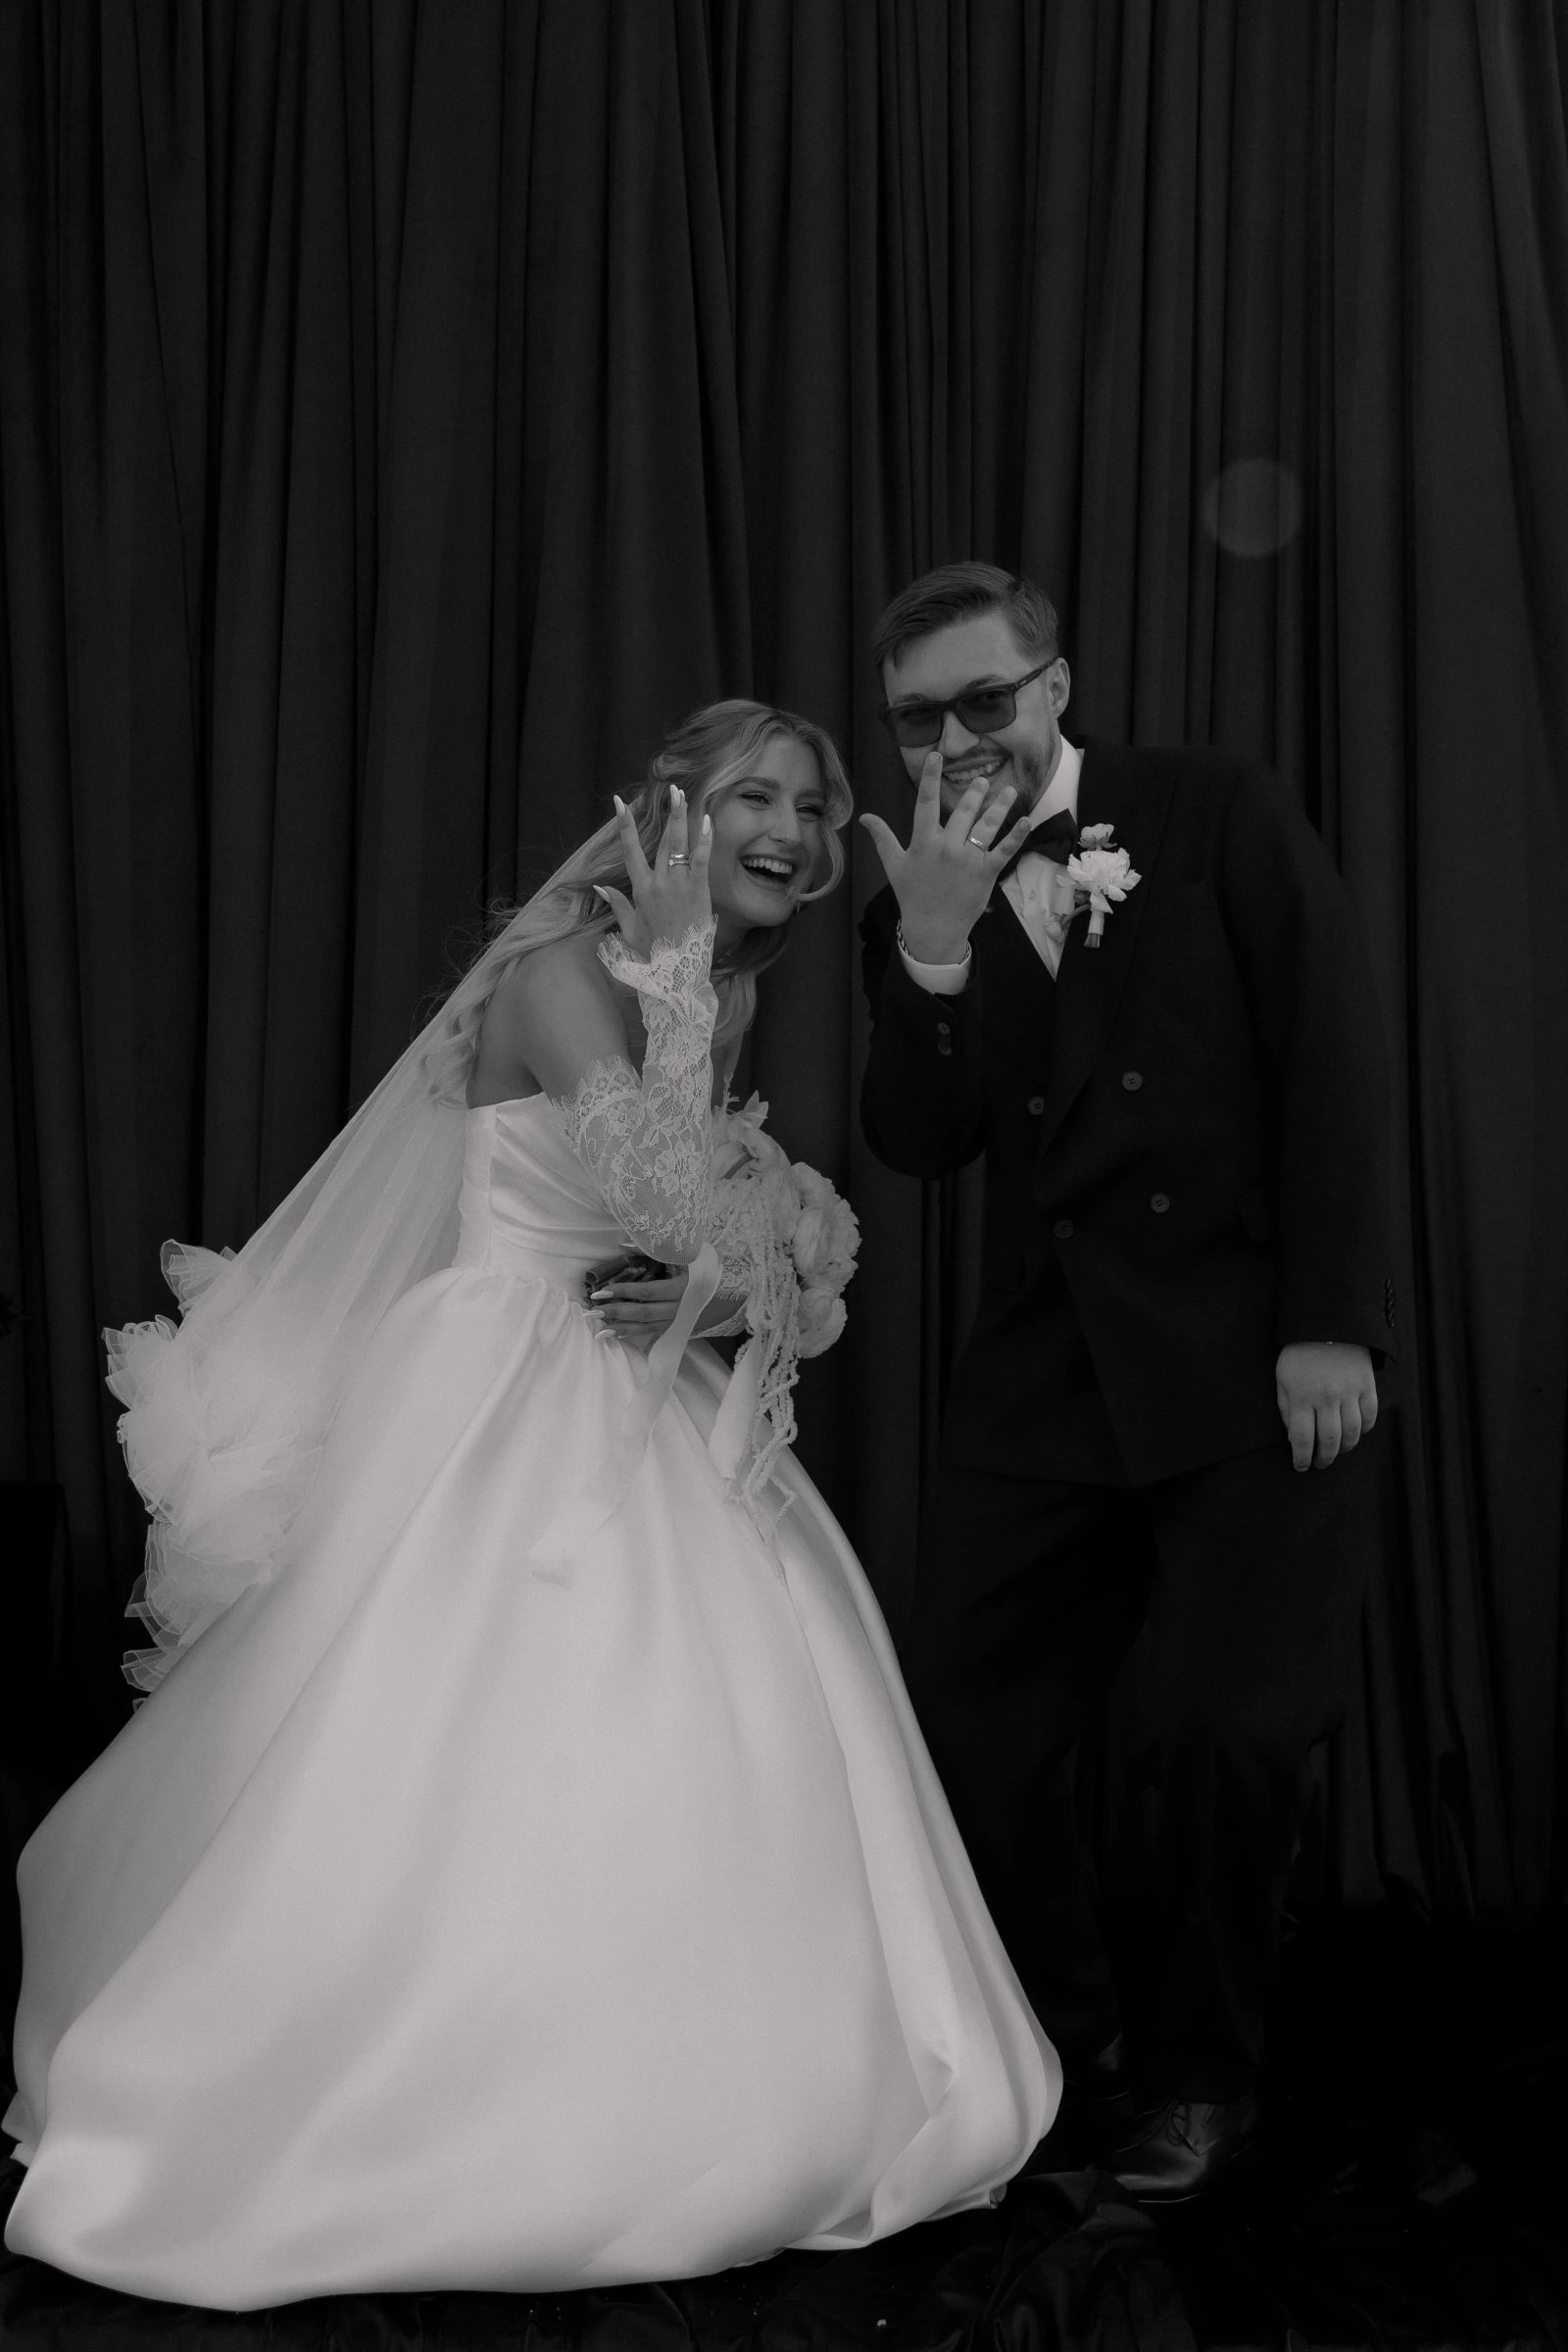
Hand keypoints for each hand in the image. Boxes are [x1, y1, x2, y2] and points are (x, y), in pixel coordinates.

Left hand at [585, 1260, 743, 1354]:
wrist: (734, 1291)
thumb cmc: (709, 1268)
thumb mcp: (688, 1254)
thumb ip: (657, 1250)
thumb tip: (625, 1244)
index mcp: (683, 1287)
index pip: (647, 1292)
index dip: (623, 1292)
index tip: (601, 1291)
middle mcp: (680, 1308)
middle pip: (642, 1313)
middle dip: (615, 1312)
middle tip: (592, 1311)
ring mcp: (679, 1321)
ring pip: (645, 1327)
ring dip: (620, 1328)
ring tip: (598, 1329)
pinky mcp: (678, 1328)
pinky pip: (652, 1333)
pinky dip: (633, 1334)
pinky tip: (616, 1334)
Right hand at [594, 787, 712, 956]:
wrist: (675, 970)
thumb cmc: (653, 952)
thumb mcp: (628, 929)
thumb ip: (616, 904)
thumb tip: (599, 886)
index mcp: (640, 890)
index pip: (629, 850)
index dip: (624, 825)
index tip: (620, 802)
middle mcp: (658, 882)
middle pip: (661, 841)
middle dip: (666, 813)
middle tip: (671, 791)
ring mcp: (678, 885)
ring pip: (679, 845)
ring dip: (681, 818)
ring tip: (683, 796)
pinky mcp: (698, 891)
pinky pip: (700, 860)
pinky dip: (704, 840)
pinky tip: (707, 821)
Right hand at [859, 751, 1037, 963]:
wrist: (933, 928)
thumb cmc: (912, 894)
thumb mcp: (894, 865)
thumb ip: (882, 838)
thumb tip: (865, 817)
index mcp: (924, 842)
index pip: (926, 803)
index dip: (930, 777)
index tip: (936, 755)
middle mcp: (947, 847)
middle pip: (963, 811)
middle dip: (975, 791)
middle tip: (983, 779)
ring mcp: (968, 860)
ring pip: (987, 826)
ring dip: (1000, 806)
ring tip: (1010, 790)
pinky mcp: (986, 873)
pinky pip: (1004, 851)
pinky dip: (1016, 836)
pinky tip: (1026, 821)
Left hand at [1275, 1341, 1377, 1470]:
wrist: (1327, 1323)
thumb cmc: (1299, 1353)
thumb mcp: (1282, 1379)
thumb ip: (1287, 1409)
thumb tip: (1294, 1438)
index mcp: (1302, 1396)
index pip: (1302, 1439)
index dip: (1302, 1458)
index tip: (1301, 1466)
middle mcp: (1327, 1397)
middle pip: (1330, 1441)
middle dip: (1324, 1458)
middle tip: (1319, 1463)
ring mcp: (1350, 1392)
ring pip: (1352, 1433)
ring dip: (1344, 1449)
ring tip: (1336, 1451)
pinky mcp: (1367, 1385)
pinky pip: (1370, 1416)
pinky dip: (1363, 1429)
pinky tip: (1354, 1432)